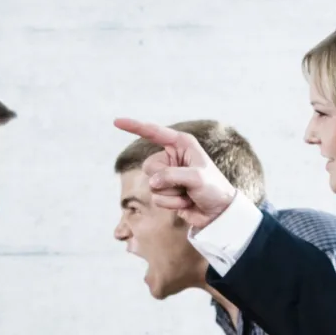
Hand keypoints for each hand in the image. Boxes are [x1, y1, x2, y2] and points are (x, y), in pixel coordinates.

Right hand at [112, 119, 237, 229]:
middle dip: (166, 179)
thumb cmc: (214, 188)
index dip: (134, 127)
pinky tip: (186, 202)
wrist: (219, 213)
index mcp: (181, 144)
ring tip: (189, 194)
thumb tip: (153, 182)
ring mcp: (167, 176)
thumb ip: (171, 176)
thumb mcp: (196, 177)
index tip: (116, 121)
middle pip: (149, 167)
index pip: (153, 133)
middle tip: (186, 184)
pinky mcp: (165, 193)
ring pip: (152, 185)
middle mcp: (172, 158)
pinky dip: (172, 203)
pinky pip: (157, 199)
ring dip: (172, 194)